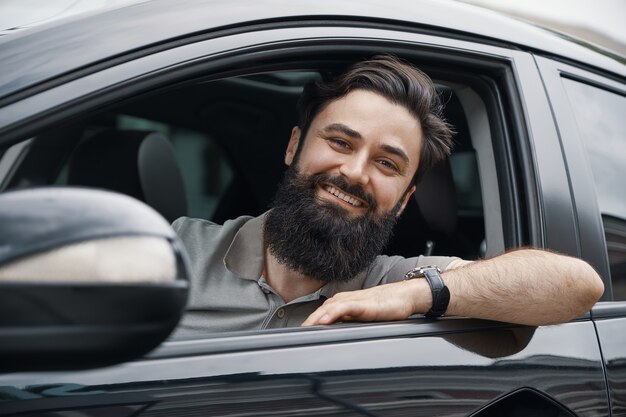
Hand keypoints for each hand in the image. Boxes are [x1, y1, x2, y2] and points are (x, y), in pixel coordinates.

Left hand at [301, 279, 430, 325]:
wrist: (404, 296)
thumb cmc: (385, 307)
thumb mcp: (362, 317)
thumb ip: (348, 322)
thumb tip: (336, 336)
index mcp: (341, 303)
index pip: (319, 315)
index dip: (308, 325)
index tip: (296, 338)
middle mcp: (343, 300)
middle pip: (318, 312)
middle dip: (306, 325)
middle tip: (293, 339)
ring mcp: (351, 300)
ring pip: (326, 309)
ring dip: (313, 320)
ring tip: (302, 331)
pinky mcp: (361, 303)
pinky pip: (342, 308)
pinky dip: (330, 314)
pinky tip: (322, 322)